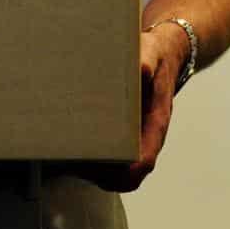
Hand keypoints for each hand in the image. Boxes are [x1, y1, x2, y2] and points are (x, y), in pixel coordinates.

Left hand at [76, 26, 188, 191]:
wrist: (163, 54)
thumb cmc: (154, 55)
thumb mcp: (151, 52)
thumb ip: (147, 60)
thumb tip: (141, 70)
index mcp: (156, 122)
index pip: (145, 160)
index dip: (125, 171)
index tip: (102, 167)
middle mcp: (147, 136)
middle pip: (128, 176)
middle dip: (103, 177)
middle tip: (73, 164)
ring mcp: (136, 138)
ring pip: (118, 172)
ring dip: (95, 173)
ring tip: (66, 160)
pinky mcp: (124, 134)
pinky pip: (111, 159)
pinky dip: (92, 161)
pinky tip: (70, 147)